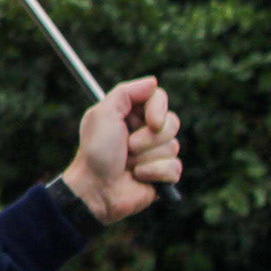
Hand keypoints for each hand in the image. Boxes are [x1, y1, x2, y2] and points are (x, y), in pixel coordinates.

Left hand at [59, 77, 181, 225]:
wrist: (96, 188)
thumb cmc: (96, 151)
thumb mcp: (103, 115)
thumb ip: (126, 93)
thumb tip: (153, 81)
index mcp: (131, 113)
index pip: (159, 98)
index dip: (158, 110)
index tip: (150, 122)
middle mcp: (146, 130)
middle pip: (172, 123)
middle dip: (149, 138)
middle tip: (128, 147)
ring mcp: (157, 152)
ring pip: (173, 147)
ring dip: (146, 157)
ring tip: (128, 164)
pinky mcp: (164, 174)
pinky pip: (175, 168)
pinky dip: (153, 173)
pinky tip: (138, 177)